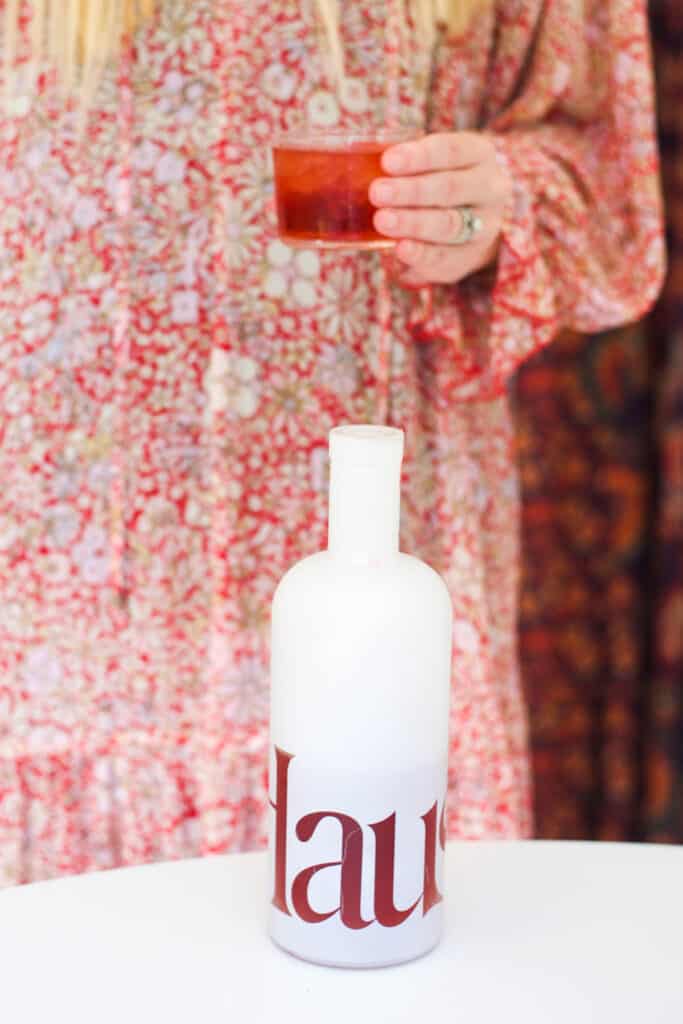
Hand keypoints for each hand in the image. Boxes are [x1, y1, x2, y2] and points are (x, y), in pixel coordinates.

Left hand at [369, 132, 511, 285]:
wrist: (473, 222)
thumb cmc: (441, 181)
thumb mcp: (434, 163)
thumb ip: (406, 163)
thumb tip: (363, 160)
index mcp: (479, 154)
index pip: (451, 150)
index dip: (419, 156)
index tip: (387, 161)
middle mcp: (490, 189)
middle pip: (450, 188)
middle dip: (411, 191)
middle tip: (377, 192)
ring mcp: (484, 225)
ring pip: (449, 224)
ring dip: (413, 222)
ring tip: (382, 220)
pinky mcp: (470, 257)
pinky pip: (445, 256)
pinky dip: (421, 253)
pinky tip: (400, 249)